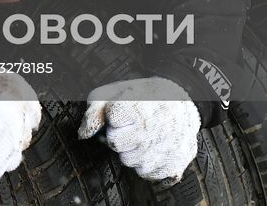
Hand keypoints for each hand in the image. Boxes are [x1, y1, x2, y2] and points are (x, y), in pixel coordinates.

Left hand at [77, 77, 199, 182]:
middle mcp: (151, 132)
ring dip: (133, 152)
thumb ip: (94, 111)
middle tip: (131, 126)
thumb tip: (83, 135)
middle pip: (117, 147)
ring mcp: (164, 151)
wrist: (183, 101)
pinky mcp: (174, 165)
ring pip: (131, 163)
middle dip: (120, 137)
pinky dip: (149, 163)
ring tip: (144, 136)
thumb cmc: (145, 97)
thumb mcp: (115, 92)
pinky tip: (154, 147)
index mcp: (136, 111)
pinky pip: (149, 174)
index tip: (123, 114)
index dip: (113, 121)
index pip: (110, 129)